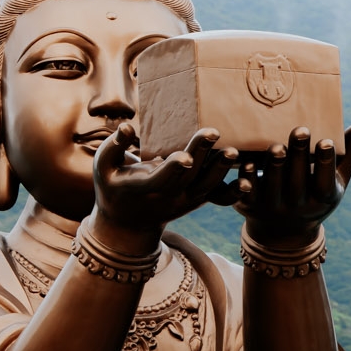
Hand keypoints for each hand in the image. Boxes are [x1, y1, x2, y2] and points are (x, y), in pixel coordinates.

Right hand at [89, 125, 238, 255]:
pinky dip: (233, 191)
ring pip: (206, 186)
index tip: (184, 156)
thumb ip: (114, 146)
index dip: (173, 168)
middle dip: (202, 155)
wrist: (127, 223)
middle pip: (188, 176)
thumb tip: (126, 127)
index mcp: (143, 187)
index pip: (161, 178)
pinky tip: (248, 180)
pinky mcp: (196, 200)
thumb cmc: (112, 186)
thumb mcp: (103, 167)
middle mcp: (167, 197)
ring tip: (234, 153)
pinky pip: (217, 197)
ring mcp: (184, 201)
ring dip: (221, 170)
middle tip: (214, 133)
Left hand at [230, 122, 350, 248]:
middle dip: (299, 156)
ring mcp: (273, 209)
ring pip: (273, 186)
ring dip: (274, 165)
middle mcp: (298, 208)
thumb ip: (348, 151)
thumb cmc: (315, 193)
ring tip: (277, 146)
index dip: (325, 162)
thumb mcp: (335, 178)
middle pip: (298, 181)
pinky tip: (246, 163)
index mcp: (322, 199)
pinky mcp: (249, 207)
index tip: (326, 141)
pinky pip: (247, 194)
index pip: (325, 181)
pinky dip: (247, 179)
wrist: (284, 231)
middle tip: (300, 131)